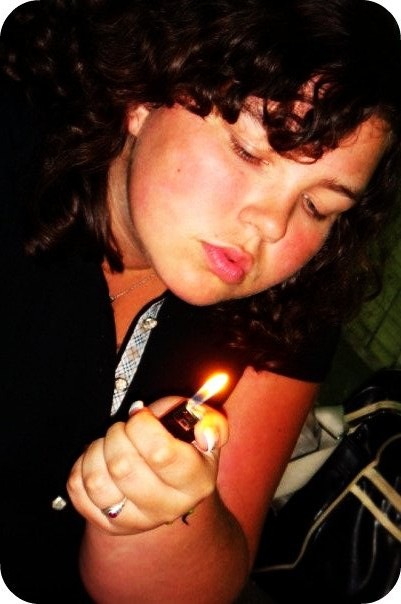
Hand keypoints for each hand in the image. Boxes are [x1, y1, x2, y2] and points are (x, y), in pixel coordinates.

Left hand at [67, 397, 227, 534]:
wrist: (171, 487)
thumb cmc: (185, 446)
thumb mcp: (204, 428)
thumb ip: (213, 423)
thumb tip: (206, 435)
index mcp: (196, 482)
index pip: (159, 453)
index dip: (141, 425)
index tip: (142, 415)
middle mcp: (168, 507)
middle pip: (122, 466)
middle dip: (117, 434)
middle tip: (124, 427)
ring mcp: (137, 521)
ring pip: (96, 481)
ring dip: (97, 450)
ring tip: (109, 442)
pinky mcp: (109, 525)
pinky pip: (78, 490)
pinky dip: (81, 466)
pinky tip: (98, 459)